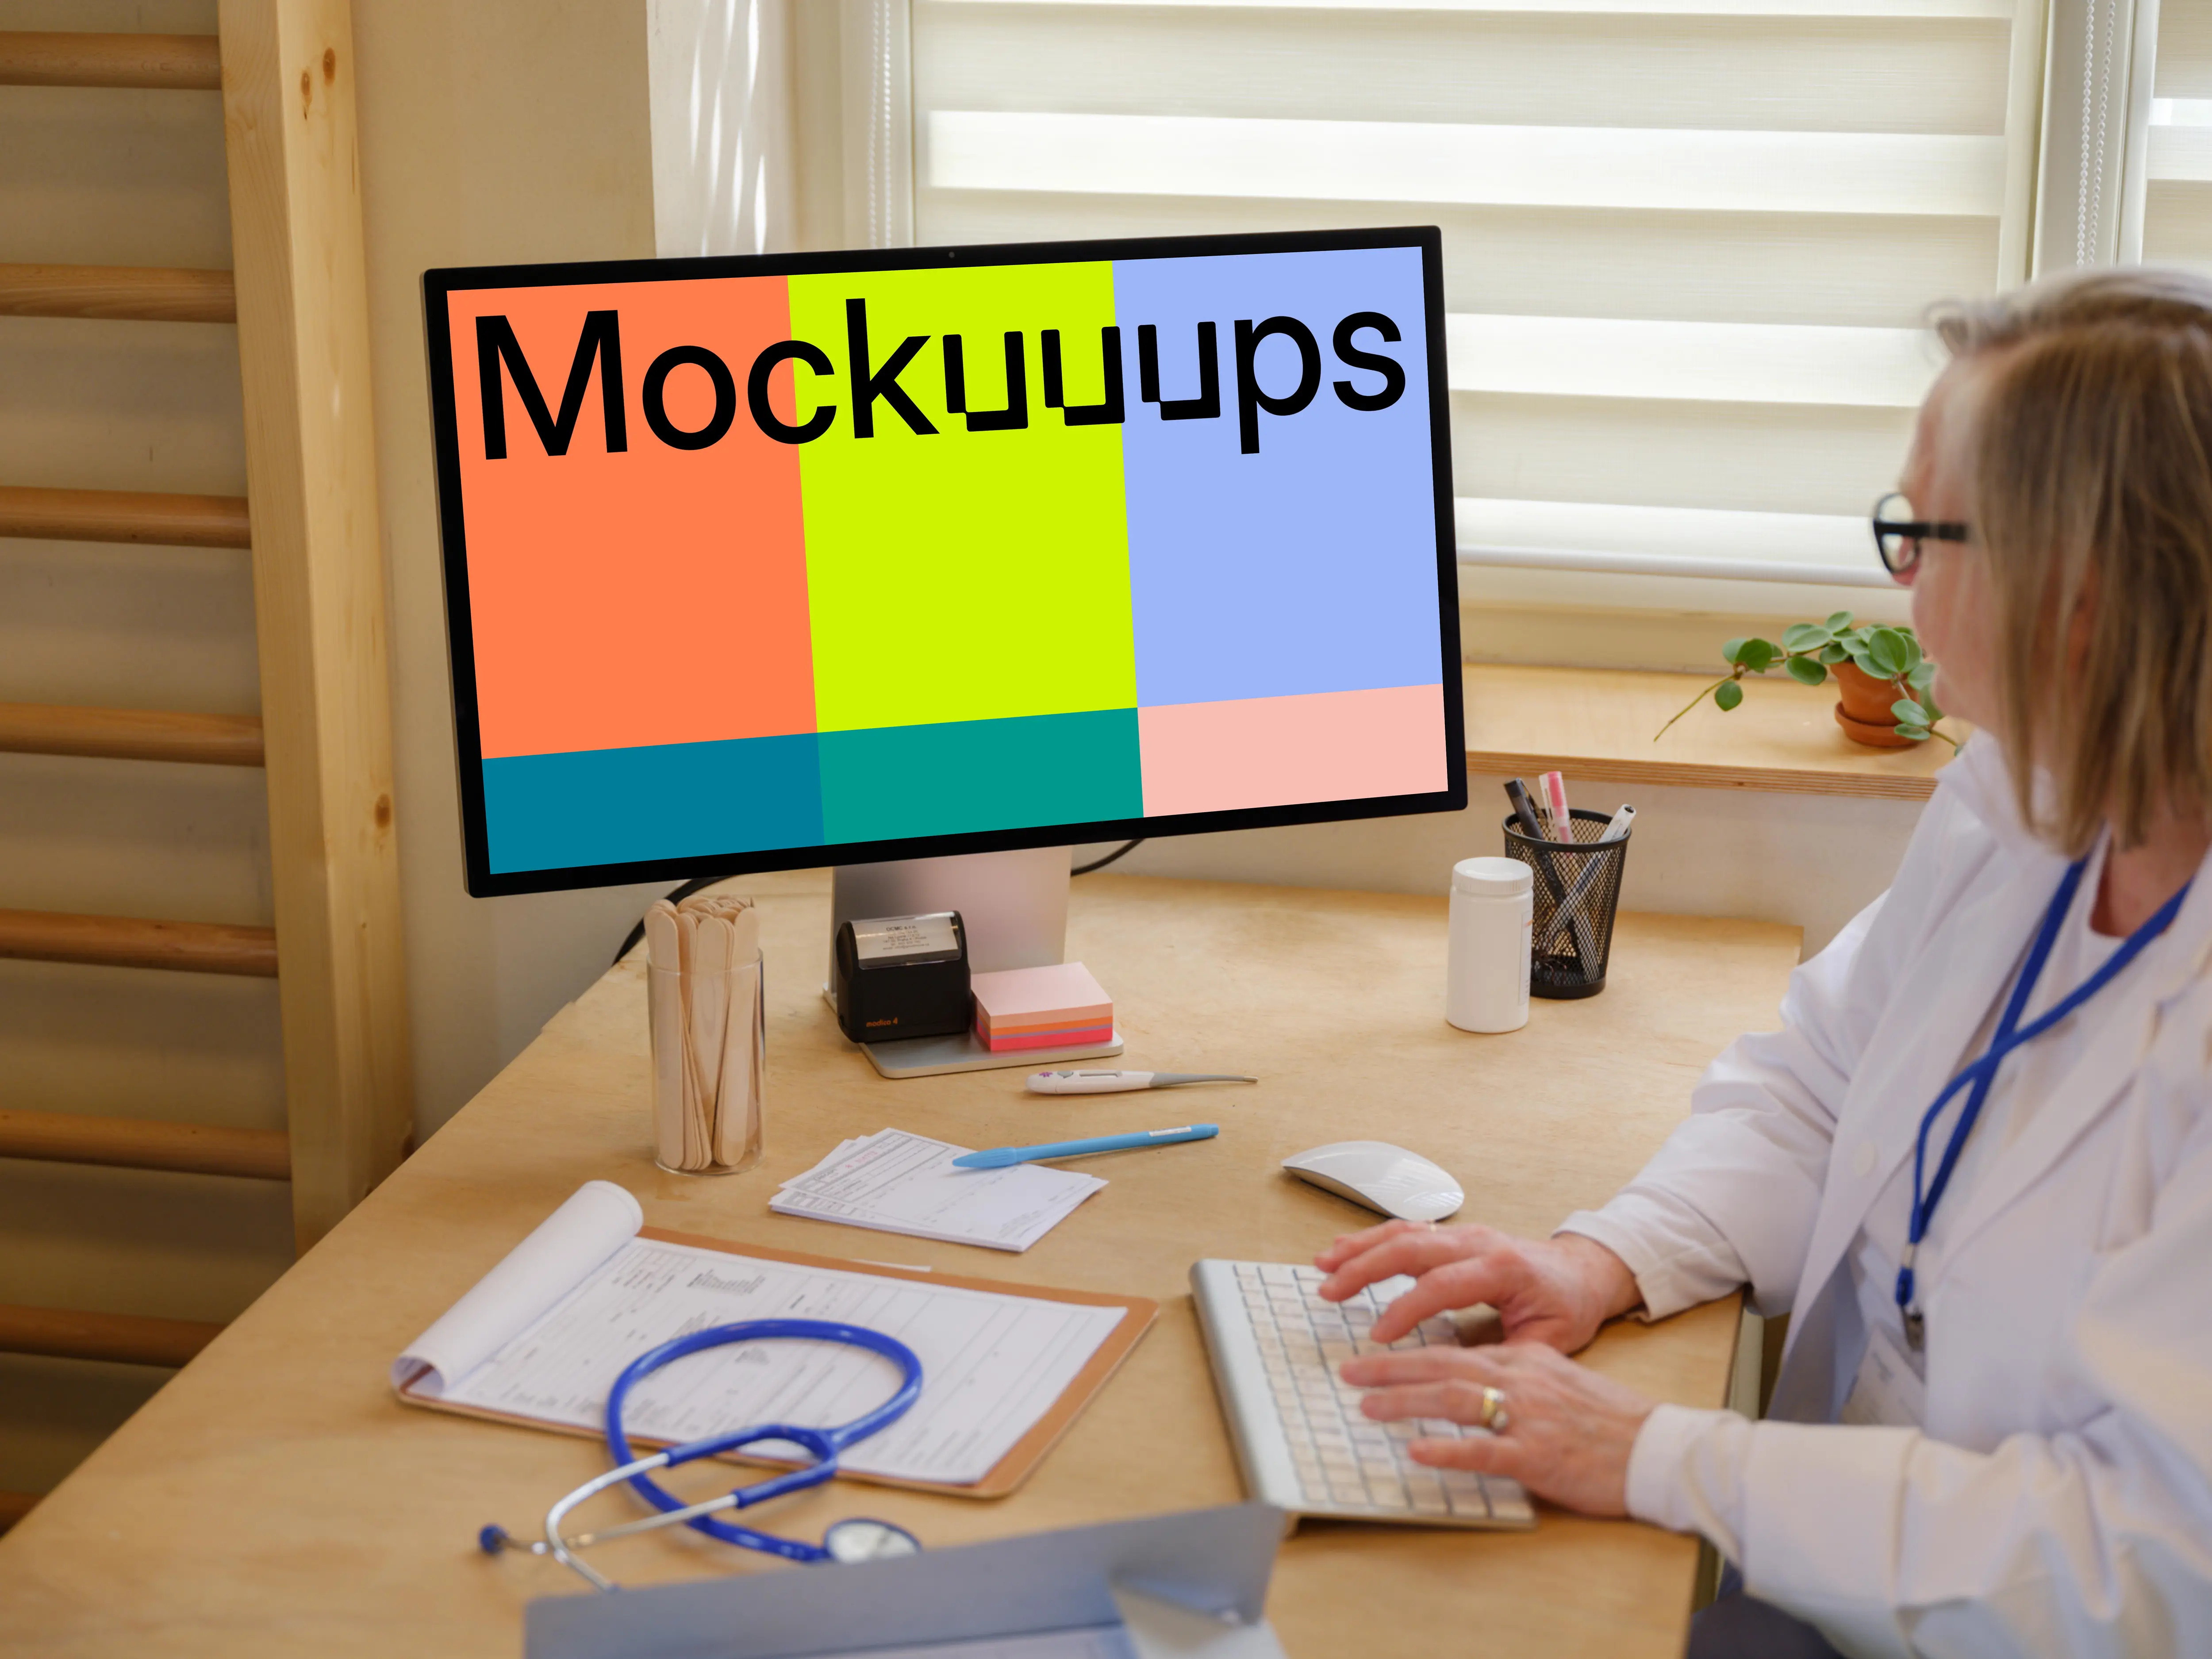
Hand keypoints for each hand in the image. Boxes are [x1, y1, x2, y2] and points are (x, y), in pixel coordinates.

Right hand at [1314, 1220, 1639, 1350]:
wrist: (1584, 1269)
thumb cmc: (1568, 1305)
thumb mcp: (1550, 1341)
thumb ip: (1507, 1356)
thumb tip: (1465, 1378)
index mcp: (1502, 1267)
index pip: (1442, 1284)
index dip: (1406, 1308)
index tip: (1378, 1336)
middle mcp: (1478, 1241)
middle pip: (1411, 1246)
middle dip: (1365, 1267)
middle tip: (1329, 1290)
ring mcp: (1464, 1234)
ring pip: (1403, 1232)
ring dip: (1360, 1247)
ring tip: (1325, 1264)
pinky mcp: (1454, 1236)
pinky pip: (1407, 1230)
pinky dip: (1372, 1239)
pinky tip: (1345, 1250)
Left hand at [1341, 1341, 1656, 1516]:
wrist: (1658, 1449)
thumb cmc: (1610, 1423)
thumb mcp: (1560, 1383)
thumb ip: (1518, 1377)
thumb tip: (1476, 1381)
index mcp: (1525, 1360)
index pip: (1455, 1347)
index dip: (1408, 1351)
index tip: (1372, 1355)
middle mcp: (1522, 1380)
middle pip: (1444, 1363)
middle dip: (1390, 1366)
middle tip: (1350, 1371)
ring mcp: (1529, 1417)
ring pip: (1456, 1397)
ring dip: (1406, 1400)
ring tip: (1367, 1404)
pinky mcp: (1540, 1456)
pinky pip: (1486, 1450)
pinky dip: (1449, 1449)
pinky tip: (1417, 1451)